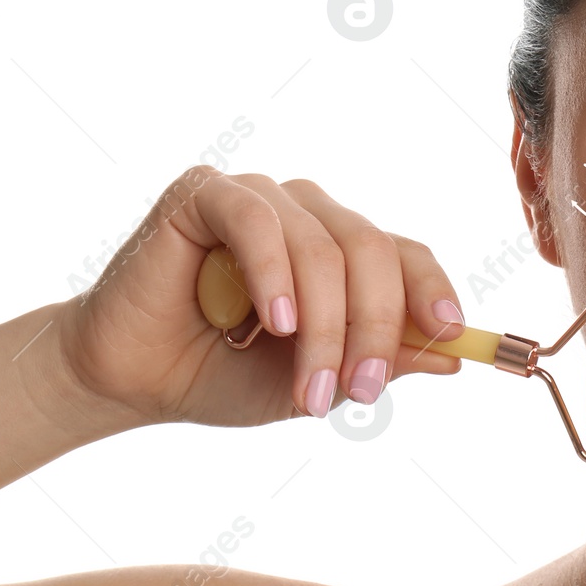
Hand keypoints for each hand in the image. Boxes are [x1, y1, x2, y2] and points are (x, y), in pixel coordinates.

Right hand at [47, 166, 464, 431]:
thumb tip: (454, 357)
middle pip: (372, 250)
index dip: (432, 290)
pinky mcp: (205, 193)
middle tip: (359, 392)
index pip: (404, 254)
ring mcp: (259, 197)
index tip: (451, 333)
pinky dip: (274, 274)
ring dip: (324, 326)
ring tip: (307, 388)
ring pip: (321, 246)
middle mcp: (308, 213)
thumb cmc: (222, 374)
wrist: (132, 380)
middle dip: (374, 328)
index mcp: (341, 248)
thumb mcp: (317, 381)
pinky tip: (276, 323)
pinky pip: (257, 221)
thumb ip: (381, 363)